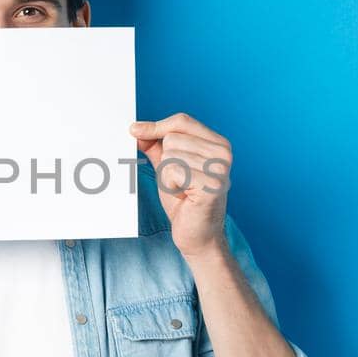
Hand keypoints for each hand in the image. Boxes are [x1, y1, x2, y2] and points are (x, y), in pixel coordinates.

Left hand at [129, 113, 232, 260]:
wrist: (197, 235)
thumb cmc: (185, 201)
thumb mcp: (168, 167)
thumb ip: (156, 146)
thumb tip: (136, 130)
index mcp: (218, 143)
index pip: (181, 121)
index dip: (156, 126)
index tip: (134, 130)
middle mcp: (224, 152)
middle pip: (172, 138)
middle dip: (166, 162)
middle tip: (180, 182)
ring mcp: (220, 168)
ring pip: (170, 155)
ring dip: (168, 176)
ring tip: (183, 190)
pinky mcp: (211, 185)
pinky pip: (173, 171)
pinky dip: (170, 186)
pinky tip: (184, 197)